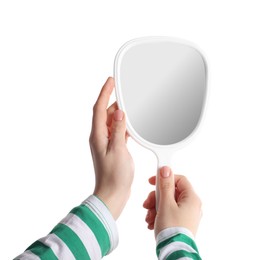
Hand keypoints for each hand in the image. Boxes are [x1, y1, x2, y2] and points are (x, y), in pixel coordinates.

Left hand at [89, 77, 133, 219]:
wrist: (113, 193)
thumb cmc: (114, 176)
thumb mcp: (118, 150)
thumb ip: (118, 130)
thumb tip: (119, 112)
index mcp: (98, 136)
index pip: (98, 108)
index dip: (104, 93)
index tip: (110, 81)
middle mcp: (100, 137)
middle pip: (105, 113)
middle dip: (113, 100)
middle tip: (123, 90)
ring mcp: (107, 143)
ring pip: (112, 122)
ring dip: (119, 113)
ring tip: (130, 104)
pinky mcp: (114, 148)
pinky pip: (118, 131)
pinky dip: (124, 125)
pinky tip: (131, 123)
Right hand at [143, 166, 201, 236]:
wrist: (174, 253)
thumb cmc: (172, 230)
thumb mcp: (166, 204)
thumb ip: (165, 186)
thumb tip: (166, 169)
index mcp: (191, 198)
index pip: (179, 179)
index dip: (165, 178)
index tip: (153, 181)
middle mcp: (191, 205)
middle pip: (171, 192)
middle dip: (156, 197)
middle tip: (147, 204)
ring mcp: (186, 214)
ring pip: (167, 202)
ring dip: (155, 207)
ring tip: (149, 217)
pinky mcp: (180, 222)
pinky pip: (168, 212)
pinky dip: (159, 215)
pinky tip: (152, 222)